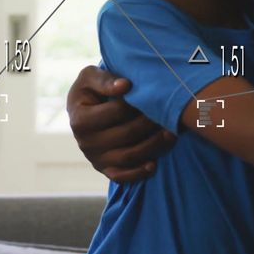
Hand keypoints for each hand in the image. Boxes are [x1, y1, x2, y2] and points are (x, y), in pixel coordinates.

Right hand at [67, 65, 176, 182]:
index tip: (154, 94)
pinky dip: (139, 172)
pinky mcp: (105, 169)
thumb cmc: (92, 89)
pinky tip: (154, 163)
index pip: (117, 112)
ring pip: (129, 156)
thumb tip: (125, 86)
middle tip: (169, 112)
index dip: (138, 103)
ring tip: (172, 133)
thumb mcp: (90, 76)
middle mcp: (85, 143)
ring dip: (153, 146)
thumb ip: (104, 80)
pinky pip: (122, 176)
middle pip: (126, 135)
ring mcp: (95, 158)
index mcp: (80, 120)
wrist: (85, 108)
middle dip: (151, 123)